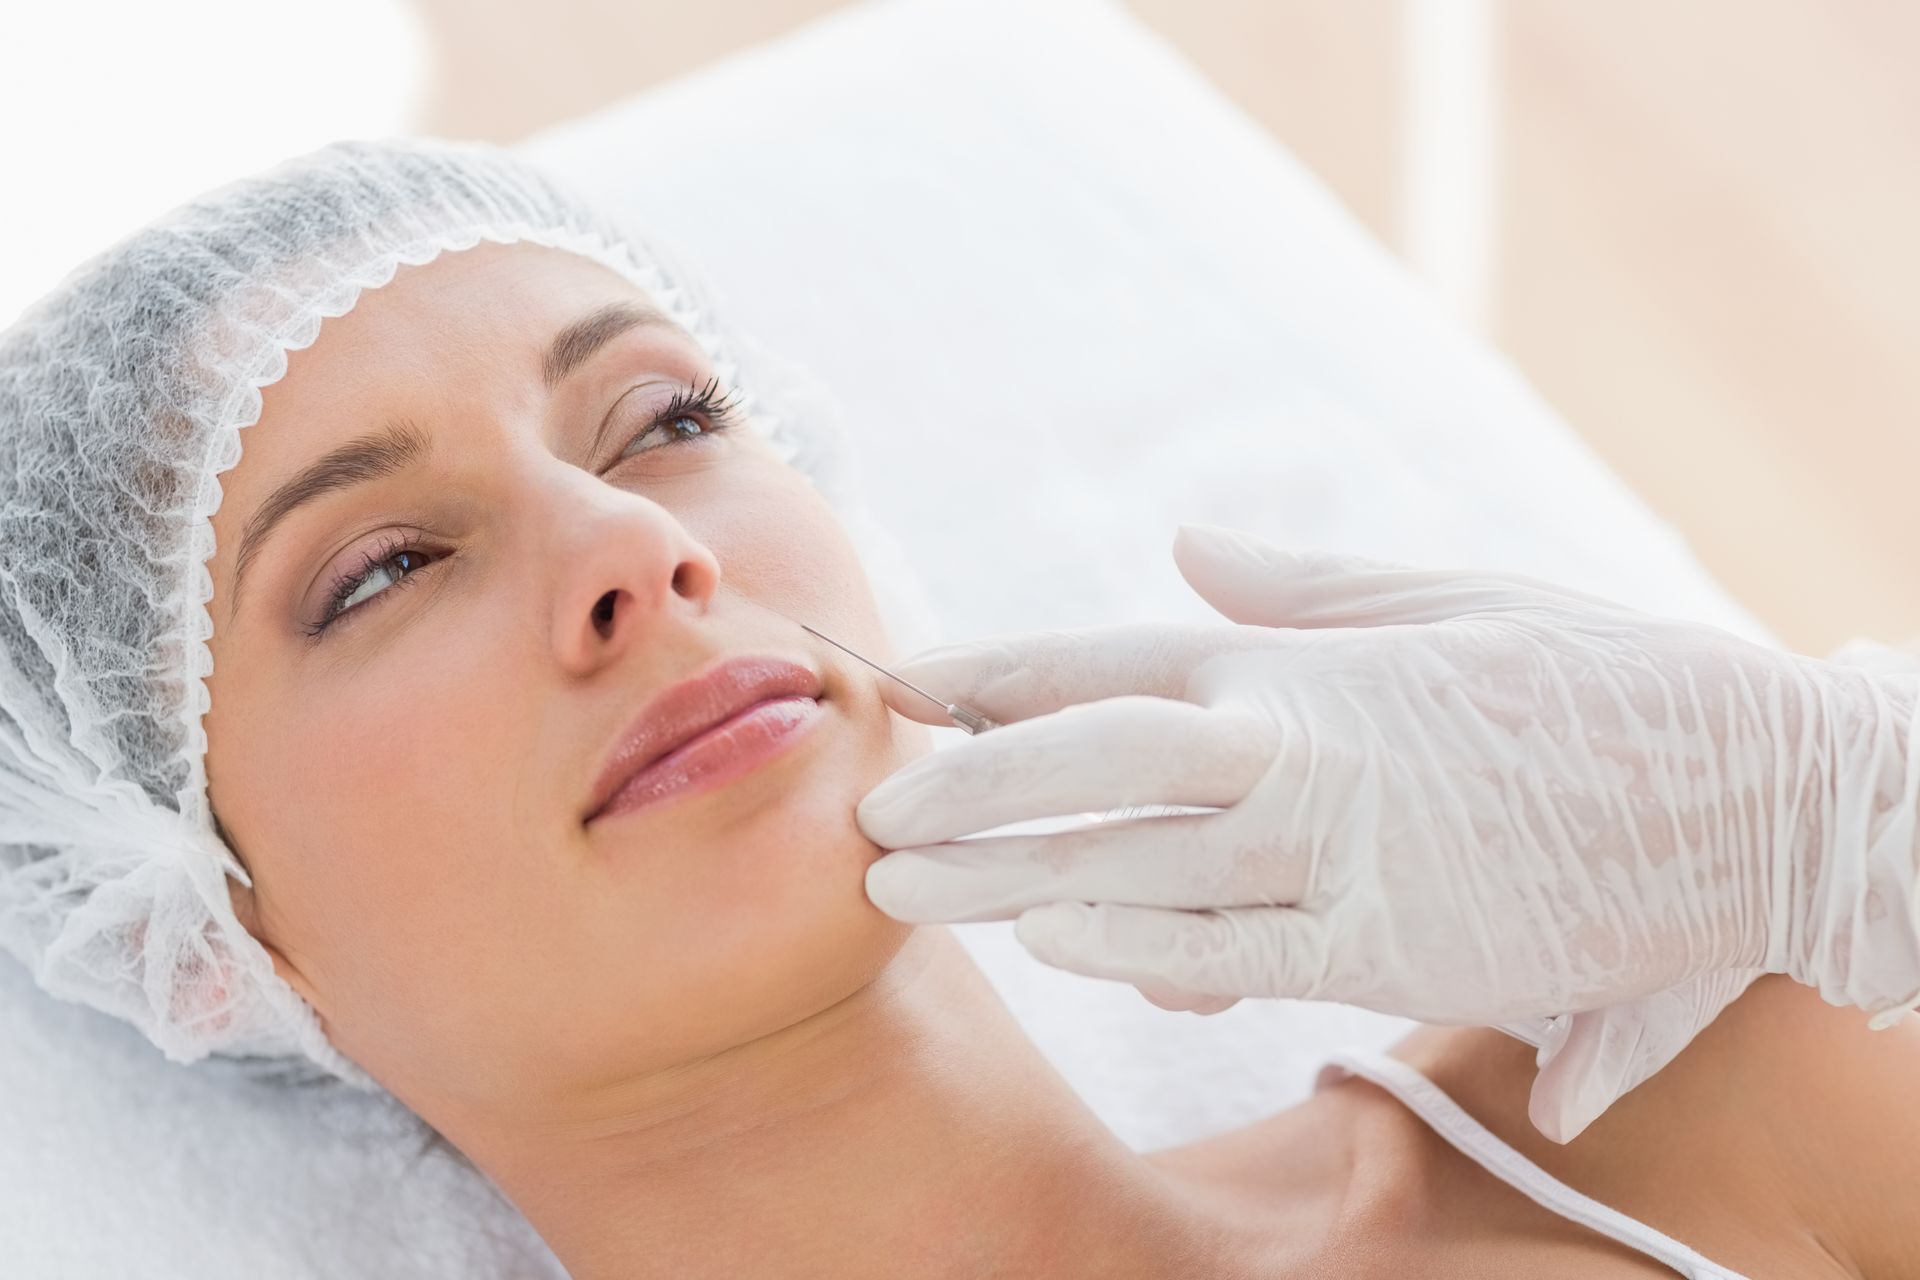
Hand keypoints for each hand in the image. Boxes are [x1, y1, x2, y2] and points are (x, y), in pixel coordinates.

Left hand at [856, 525, 1919, 1124]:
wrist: (1744, 790)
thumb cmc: (1593, 682)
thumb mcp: (1445, 599)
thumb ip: (1301, 586)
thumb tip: (1191, 546)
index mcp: (1301, 657)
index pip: (1111, 655)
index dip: (997, 672)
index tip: (905, 687)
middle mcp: (1297, 742)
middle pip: (1091, 756)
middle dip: (970, 784)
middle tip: (871, 810)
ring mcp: (1336, 845)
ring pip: (1134, 860)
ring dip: (1011, 874)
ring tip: (908, 890)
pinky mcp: (1385, 940)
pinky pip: (1229, 947)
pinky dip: (1134, 947)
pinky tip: (1049, 944)